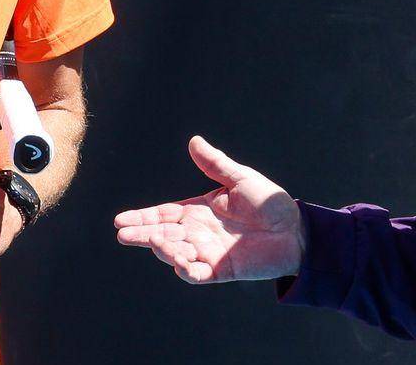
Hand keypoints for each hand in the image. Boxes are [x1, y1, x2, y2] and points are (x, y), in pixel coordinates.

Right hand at [113, 136, 303, 283]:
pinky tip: (178, 261)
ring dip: (163, 249)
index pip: (163, 215)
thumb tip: (194, 140)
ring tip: (155, 241)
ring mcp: (208, 253)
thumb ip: (216, 164)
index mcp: (199, 211)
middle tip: (123, 234)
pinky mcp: (221, 270)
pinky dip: (185, 270)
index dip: (142, 217)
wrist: (296, 230)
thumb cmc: (270, 203)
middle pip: (163, 235)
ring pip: (175, 254)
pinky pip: (197, 274)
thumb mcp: (241, 179)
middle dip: (142, 235)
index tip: (119, 220)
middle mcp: (198, 233)